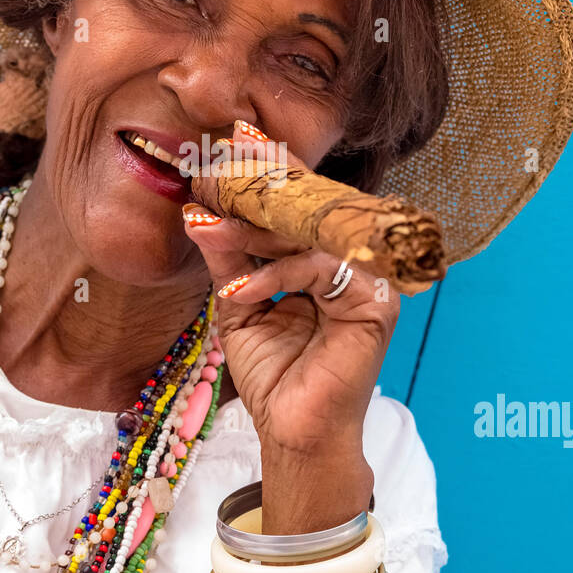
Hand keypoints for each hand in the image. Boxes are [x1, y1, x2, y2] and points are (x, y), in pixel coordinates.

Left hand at [182, 122, 402, 458]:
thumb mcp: (238, 302)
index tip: (235, 138)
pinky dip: (274, 274)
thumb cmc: (275, 372)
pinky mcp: (374, 304)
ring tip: (210, 224)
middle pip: (313, 203)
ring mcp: (370, 279)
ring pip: (312, 231)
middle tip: (216, 168)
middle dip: (262, 183)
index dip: (272, 168)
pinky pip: (319, 269)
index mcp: (327, 254)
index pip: (303, 200)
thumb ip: (227, 255)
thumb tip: (198, 210)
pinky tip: (240, 287)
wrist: (294, 433)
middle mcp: (354, 259)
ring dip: (256, 227)